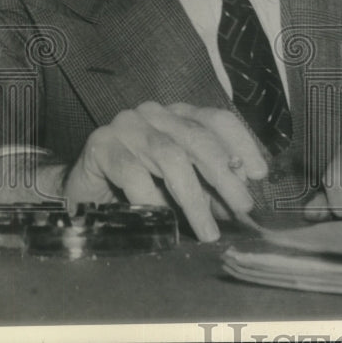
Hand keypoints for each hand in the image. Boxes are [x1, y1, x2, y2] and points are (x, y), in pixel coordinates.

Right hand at [63, 101, 266, 240]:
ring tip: (207, 230)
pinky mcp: (101, 145)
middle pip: (198, 138)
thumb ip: (209, 183)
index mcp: (179, 114)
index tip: (260, 174)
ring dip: (194, 197)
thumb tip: (242, 197)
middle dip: (225, 175)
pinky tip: (163, 218)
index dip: (242, 144)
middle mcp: (155, 113)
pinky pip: (132, 172)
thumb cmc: (138, 185)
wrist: (81, 190)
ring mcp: (127, 125)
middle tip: (242, 206)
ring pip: (170, 157)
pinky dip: (152, 198)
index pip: (217, 119)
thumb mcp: (180, 182)